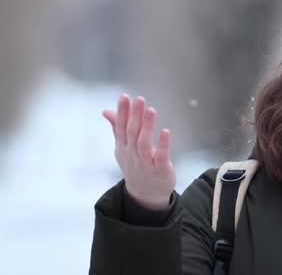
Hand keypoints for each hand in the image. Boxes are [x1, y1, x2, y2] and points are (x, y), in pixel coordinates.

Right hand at [102, 94, 175, 209]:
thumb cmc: (135, 165)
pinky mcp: (160, 169)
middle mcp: (132, 154)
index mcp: (123, 147)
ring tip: (151, 110)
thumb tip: (106, 110)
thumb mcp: (123, 147)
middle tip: (139, 99)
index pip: (121, 127)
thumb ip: (117, 128)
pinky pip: (161, 156)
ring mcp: (145, 162)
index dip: (122, 112)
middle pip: (132, 133)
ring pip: (144, 143)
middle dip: (134, 115)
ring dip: (147, 126)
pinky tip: (165, 131)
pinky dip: (163, 144)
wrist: (145, 194)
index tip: (124, 96)